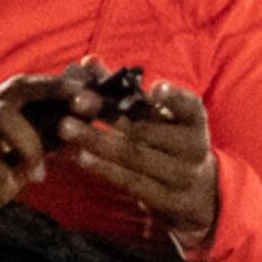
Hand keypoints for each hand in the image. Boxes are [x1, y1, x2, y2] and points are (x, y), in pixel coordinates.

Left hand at [61, 73, 219, 251]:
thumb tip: (88, 62)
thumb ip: (123, 88)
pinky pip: (132, 182)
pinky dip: (105, 169)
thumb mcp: (155, 114)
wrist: (194, 191)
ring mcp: (183, 175)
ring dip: (98, 142)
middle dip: (109, 114)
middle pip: (146, 129)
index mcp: (194, 119)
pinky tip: (81, 157)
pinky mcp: (167, 199)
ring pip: (135, 156)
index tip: (155, 88)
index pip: (188, 105)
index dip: (173, 97)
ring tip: (67, 128)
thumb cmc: (166, 139)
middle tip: (76, 102)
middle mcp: (193, 146)